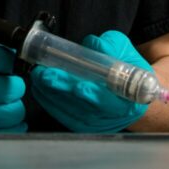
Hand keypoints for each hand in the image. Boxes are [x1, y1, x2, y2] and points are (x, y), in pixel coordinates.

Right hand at [0, 22, 25, 131]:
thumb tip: (5, 38)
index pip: (0, 57)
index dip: (10, 60)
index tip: (10, 64)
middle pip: (8, 87)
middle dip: (15, 84)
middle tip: (11, 83)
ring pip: (6, 113)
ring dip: (14, 108)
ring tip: (8, 102)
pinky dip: (8, 128)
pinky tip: (5, 120)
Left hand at [30, 30, 150, 132]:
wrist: (129, 92)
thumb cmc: (128, 71)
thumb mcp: (126, 53)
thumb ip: (112, 47)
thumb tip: (94, 44)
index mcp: (127, 101)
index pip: (109, 102)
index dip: (94, 96)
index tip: (79, 87)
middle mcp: (110, 117)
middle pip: (84, 108)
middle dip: (63, 90)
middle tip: (47, 75)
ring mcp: (94, 123)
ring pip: (70, 112)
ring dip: (51, 94)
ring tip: (39, 76)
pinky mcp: (81, 124)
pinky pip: (62, 115)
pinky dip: (49, 101)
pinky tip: (40, 88)